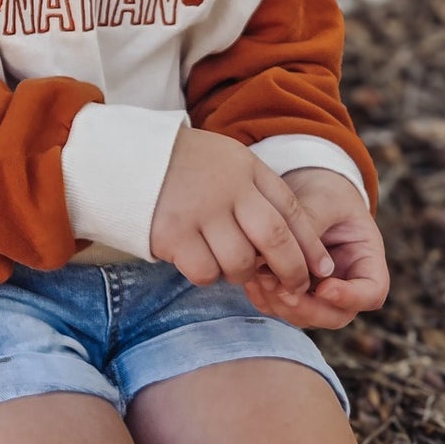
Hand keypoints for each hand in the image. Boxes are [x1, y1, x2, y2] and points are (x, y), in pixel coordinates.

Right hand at [151, 127, 333, 301]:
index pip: (291, 210)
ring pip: (240, 263)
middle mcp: (226, 189)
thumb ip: (259, 193)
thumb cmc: (183, 165)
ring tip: (228, 261)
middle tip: (294, 286)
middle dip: (291, 270)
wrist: (122, 157)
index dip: (311, 245)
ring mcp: (198, 212)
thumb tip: (300, 245)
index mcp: (244, 168)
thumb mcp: (227, 162)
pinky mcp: (171, 234)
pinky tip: (198, 259)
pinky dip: (208, 274)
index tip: (322, 269)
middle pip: (275, 239)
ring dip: (241, 273)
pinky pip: (205, 272)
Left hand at [244, 167, 388, 329]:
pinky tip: (250, 278)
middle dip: (308, 308)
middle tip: (281, 288)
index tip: (325, 288)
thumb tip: (289, 255)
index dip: (350, 297)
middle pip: (335, 315)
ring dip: (280, 304)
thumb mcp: (323, 201)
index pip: (372, 293)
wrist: (303, 185)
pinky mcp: (290, 290)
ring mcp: (317, 291)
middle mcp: (344, 283)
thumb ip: (311, 226)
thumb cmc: (323, 191)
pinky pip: (278, 306)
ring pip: (303, 316)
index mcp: (365, 260)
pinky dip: (264, 298)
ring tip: (259, 276)